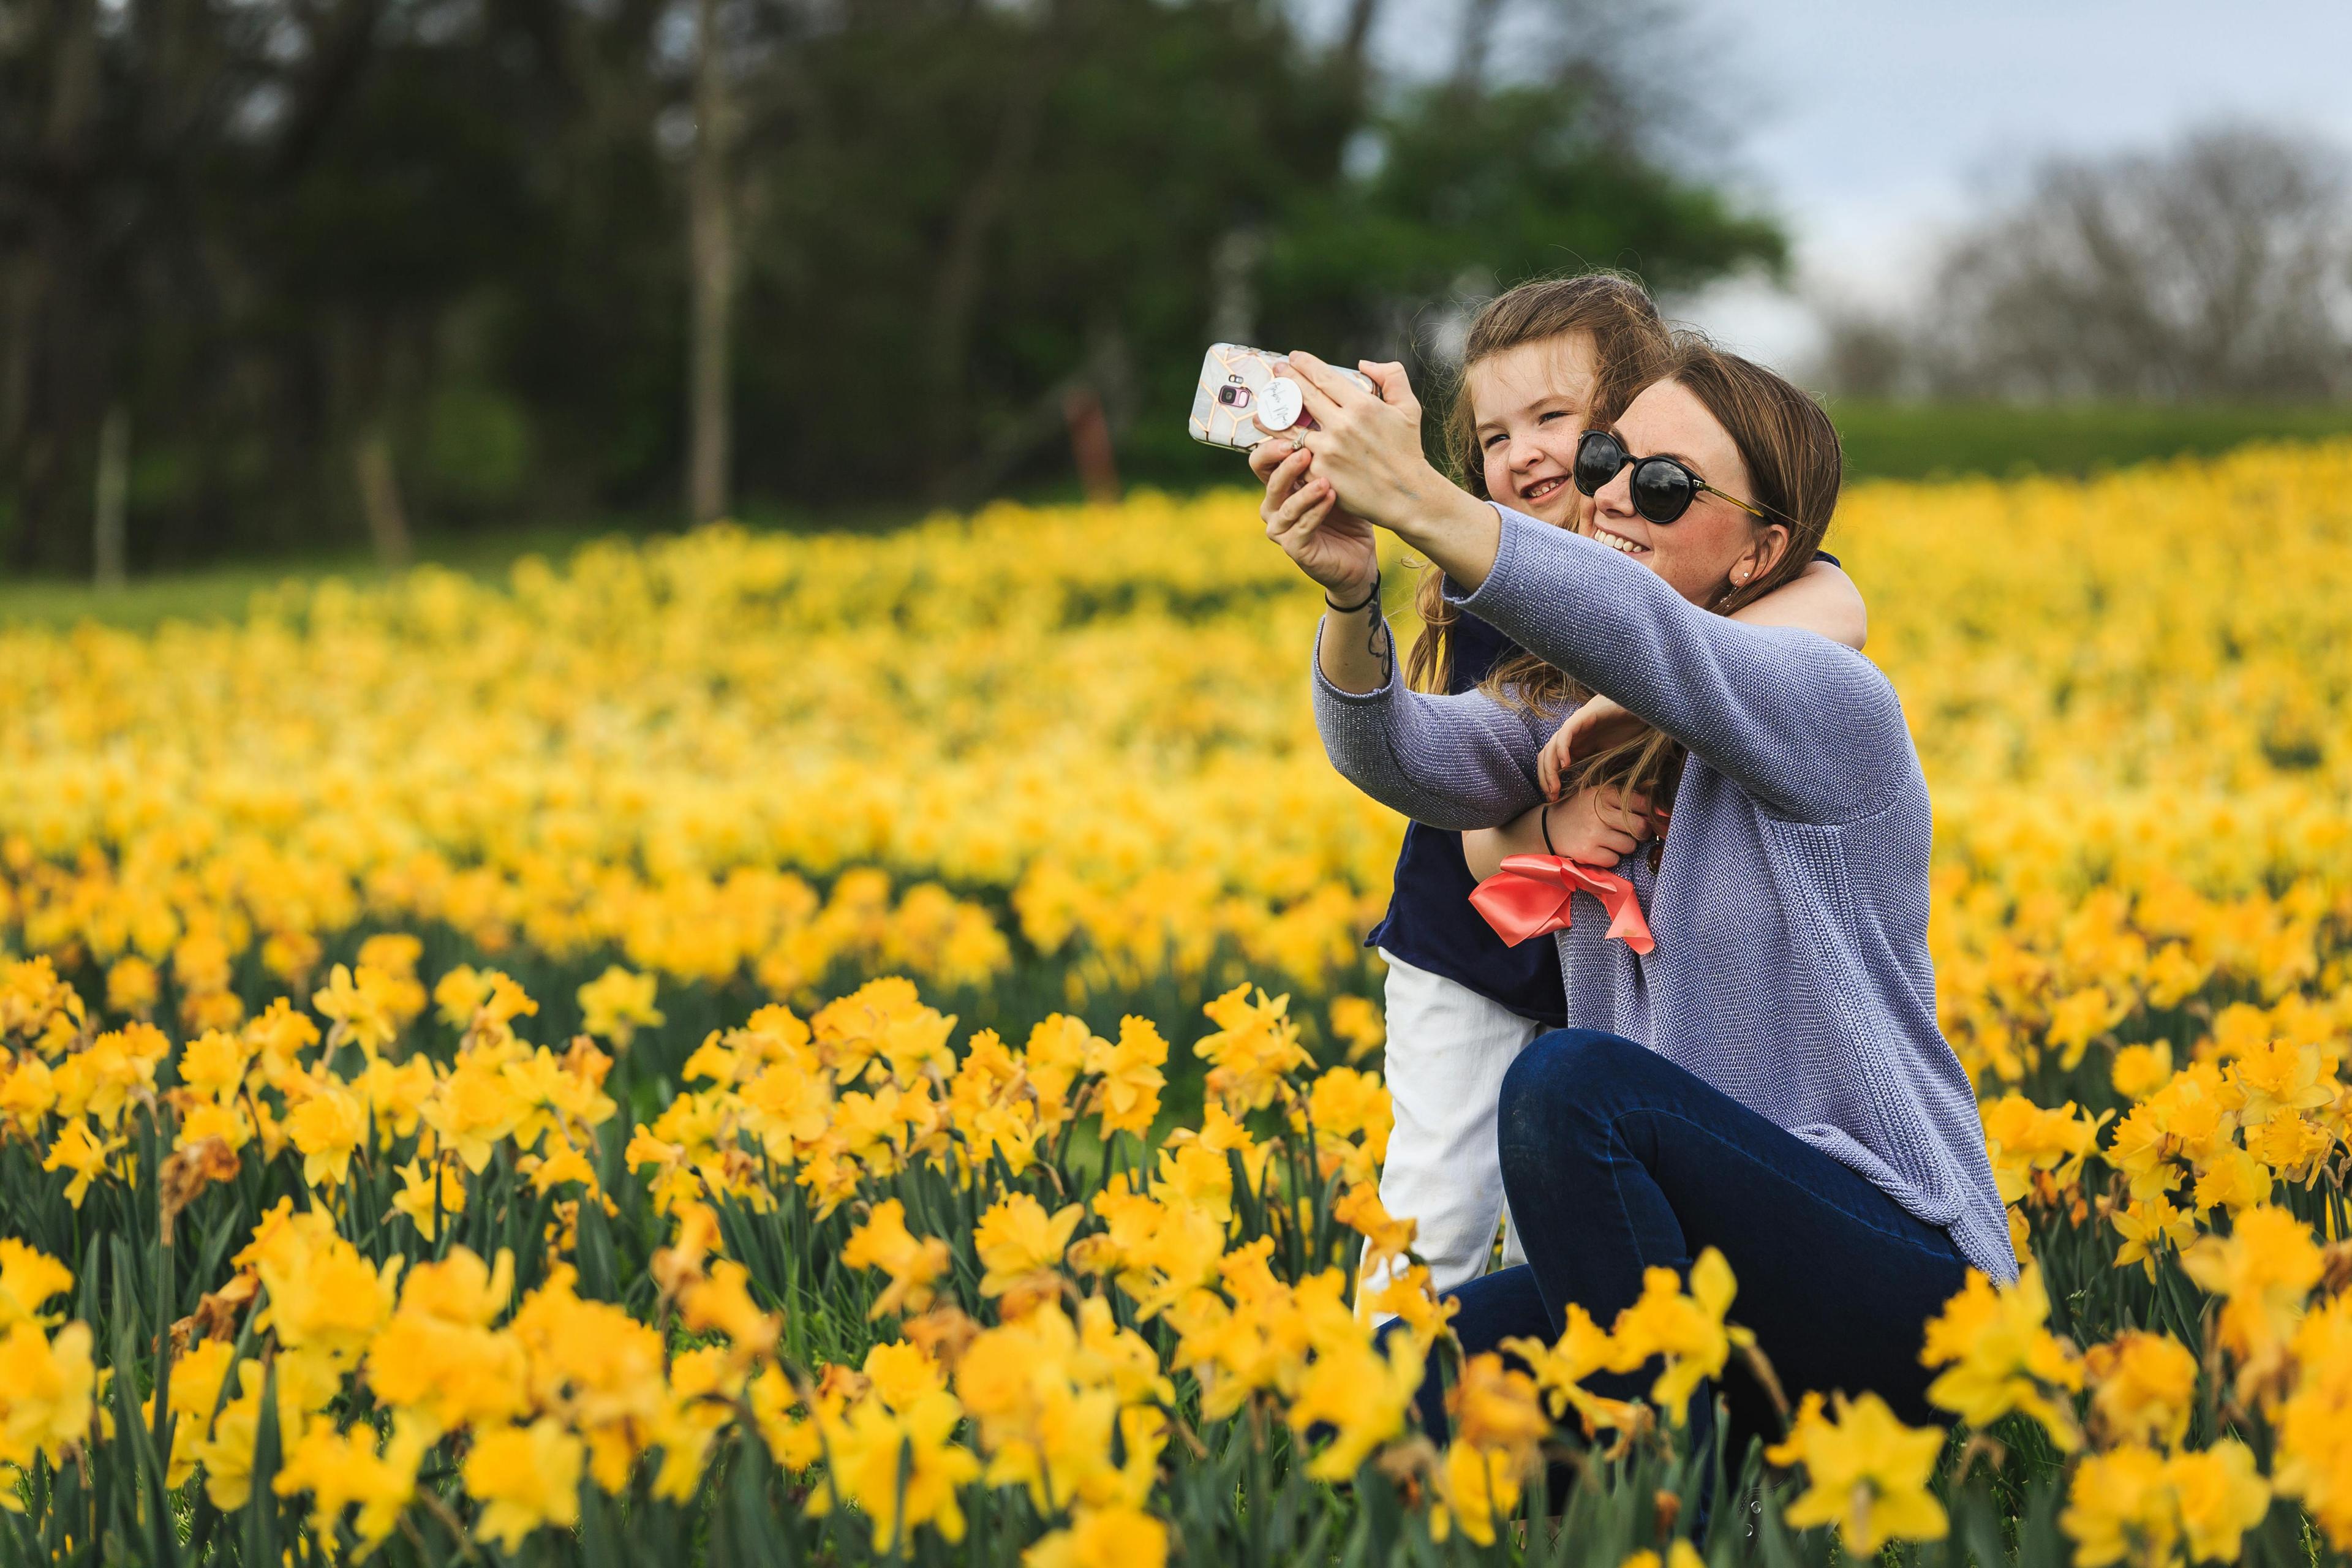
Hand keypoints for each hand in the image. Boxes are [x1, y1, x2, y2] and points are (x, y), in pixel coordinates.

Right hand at [1254, 440, 1377, 599]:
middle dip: (1285, 462)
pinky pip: (1302, 526)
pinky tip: (1332, 497)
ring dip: (1305, 490)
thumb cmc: (1348, 512)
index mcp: (1280, 485)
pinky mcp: (1294, 548)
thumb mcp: (1338, 479)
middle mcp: (1274, 505)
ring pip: (1285, 504)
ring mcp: (1281, 528)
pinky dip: (1317, 511)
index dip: (1273, 442)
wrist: (1359, 556)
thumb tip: (1330, 415)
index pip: (1263, 459)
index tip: (1292, 427)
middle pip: (1268, 477)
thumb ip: (1328, 454)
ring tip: (1325, 479)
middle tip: (1304, 450)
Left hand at [1276, 353, 1453, 532]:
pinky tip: (1272, 439)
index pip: (1323, 377)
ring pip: (1291, 426)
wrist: (1406, 495)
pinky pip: (1295, 455)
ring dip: (1274, 413)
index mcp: (1362, 406)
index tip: (1294, 358)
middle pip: (1303, 395)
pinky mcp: (1319, 473)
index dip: (1305, 364)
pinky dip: (1282, 446)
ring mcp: (1328, 450)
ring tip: (1264, 405)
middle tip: (1276, 370)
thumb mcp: (1409, 408)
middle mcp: (1342, 425)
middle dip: (1286, 379)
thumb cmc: (1407, 450)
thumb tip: (1363, 364)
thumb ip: (1392, 377)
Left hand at [1537, 696, 1649, 800]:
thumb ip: (1598, 767)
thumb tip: (1594, 793)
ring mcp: (1574, 726)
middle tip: (1552, 798)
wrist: (1638, 707)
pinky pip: (1565, 735)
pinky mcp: (1581, 717)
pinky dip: (1562, 750)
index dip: (1549, 781)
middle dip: (1546, 779)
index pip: (1552, 764)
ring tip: (1555, 788)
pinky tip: (1566, 765)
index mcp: (1575, 745)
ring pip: (1551, 748)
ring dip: (1549, 770)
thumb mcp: (1610, 755)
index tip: (1555, 799)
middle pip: (1546, 758)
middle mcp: (1570, 736)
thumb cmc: (1626, 730)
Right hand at [1541, 783, 1653, 867]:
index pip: (1642, 803)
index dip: (1648, 813)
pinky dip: (1609, 857)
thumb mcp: (1599, 795)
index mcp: (1604, 794)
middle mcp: (1599, 812)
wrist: (1549, 828)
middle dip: (1640, 832)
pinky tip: (1598, 849)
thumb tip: (1661, 811)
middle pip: (1640, 827)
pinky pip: (1614, 860)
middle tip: (1631, 832)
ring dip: (1623, 846)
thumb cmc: (1582, 811)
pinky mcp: (1587, 852)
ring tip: (1609, 840)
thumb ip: (1627, 798)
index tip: (1645, 818)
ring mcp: (1593, 833)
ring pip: (1629, 846)